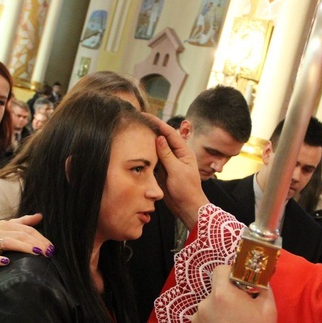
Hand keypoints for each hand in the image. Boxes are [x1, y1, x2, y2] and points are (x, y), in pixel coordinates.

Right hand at [0, 213, 53, 279]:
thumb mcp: (7, 231)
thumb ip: (23, 223)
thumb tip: (40, 216)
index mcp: (4, 225)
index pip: (27, 230)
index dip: (41, 238)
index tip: (52, 248)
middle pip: (21, 235)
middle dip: (37, 243)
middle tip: (49, 252)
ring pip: (9, 243)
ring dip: (24, 248)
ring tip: (37, 253)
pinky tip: (7, 262)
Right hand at [144, 114, 207, 228]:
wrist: (186, 206)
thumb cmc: (187, 189)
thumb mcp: (177, 171)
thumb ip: (167, 154)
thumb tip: (159, 138)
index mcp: (183, 151)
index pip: (169, 133)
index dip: (158, 123)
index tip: (146, 116)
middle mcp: (176, 154)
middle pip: (162, 138)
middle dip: (151, 129)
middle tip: (137, 121)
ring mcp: (168, 162)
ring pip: (156, 149)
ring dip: (147, 142)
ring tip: (134, 132)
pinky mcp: (162, 171)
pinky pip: (153, 160)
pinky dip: (146, 155)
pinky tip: (136, 150)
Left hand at [191, 265, 276, 322]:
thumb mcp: (268, 309)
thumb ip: (263, 289)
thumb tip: (261, 282)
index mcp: (222, 293)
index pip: (220, 270)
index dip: (230, 274)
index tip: (239, 284)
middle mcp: (205, 303)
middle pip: (215, 292)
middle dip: (226, 298)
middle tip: (239, 311)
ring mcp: (196, 319)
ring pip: (209, 309)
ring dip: (217, 314)